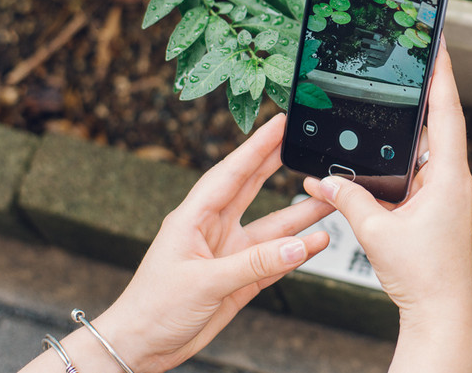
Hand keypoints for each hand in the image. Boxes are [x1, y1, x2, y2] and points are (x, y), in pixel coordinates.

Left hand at [21, 114, 331, 372]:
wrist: (142, 348)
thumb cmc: (152, 309)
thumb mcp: (203, 282)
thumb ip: (254, 264)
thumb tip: (297, 245)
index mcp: (194, 218)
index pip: (230, 173)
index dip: (256, 146)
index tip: (277, 123)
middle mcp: (214, 230)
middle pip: (252, 187)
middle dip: (277, 163)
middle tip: (302, 141)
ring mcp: (229, 253)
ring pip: (272, 226)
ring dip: (299, 213)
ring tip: (328, 197)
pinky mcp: (241, 279)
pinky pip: (276, 258)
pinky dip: (298, 250)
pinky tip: (317, 240)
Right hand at [303, 39, 471, 371]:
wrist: (441, 314)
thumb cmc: (423, 278)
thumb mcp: (376, 232)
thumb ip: (348, 200)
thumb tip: (323, 182)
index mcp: (450, 178)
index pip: (448, 112)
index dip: (443, 74)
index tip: (441, 43)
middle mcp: (455, 181)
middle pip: (439, 125)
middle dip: (423, 94)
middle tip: (411, 60)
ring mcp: (450, 194)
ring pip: (427, 151)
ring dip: (408, 132)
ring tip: (392, 101)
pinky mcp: (441, 208)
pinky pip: (420, 174)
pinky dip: (401, 163)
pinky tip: (381, 159)